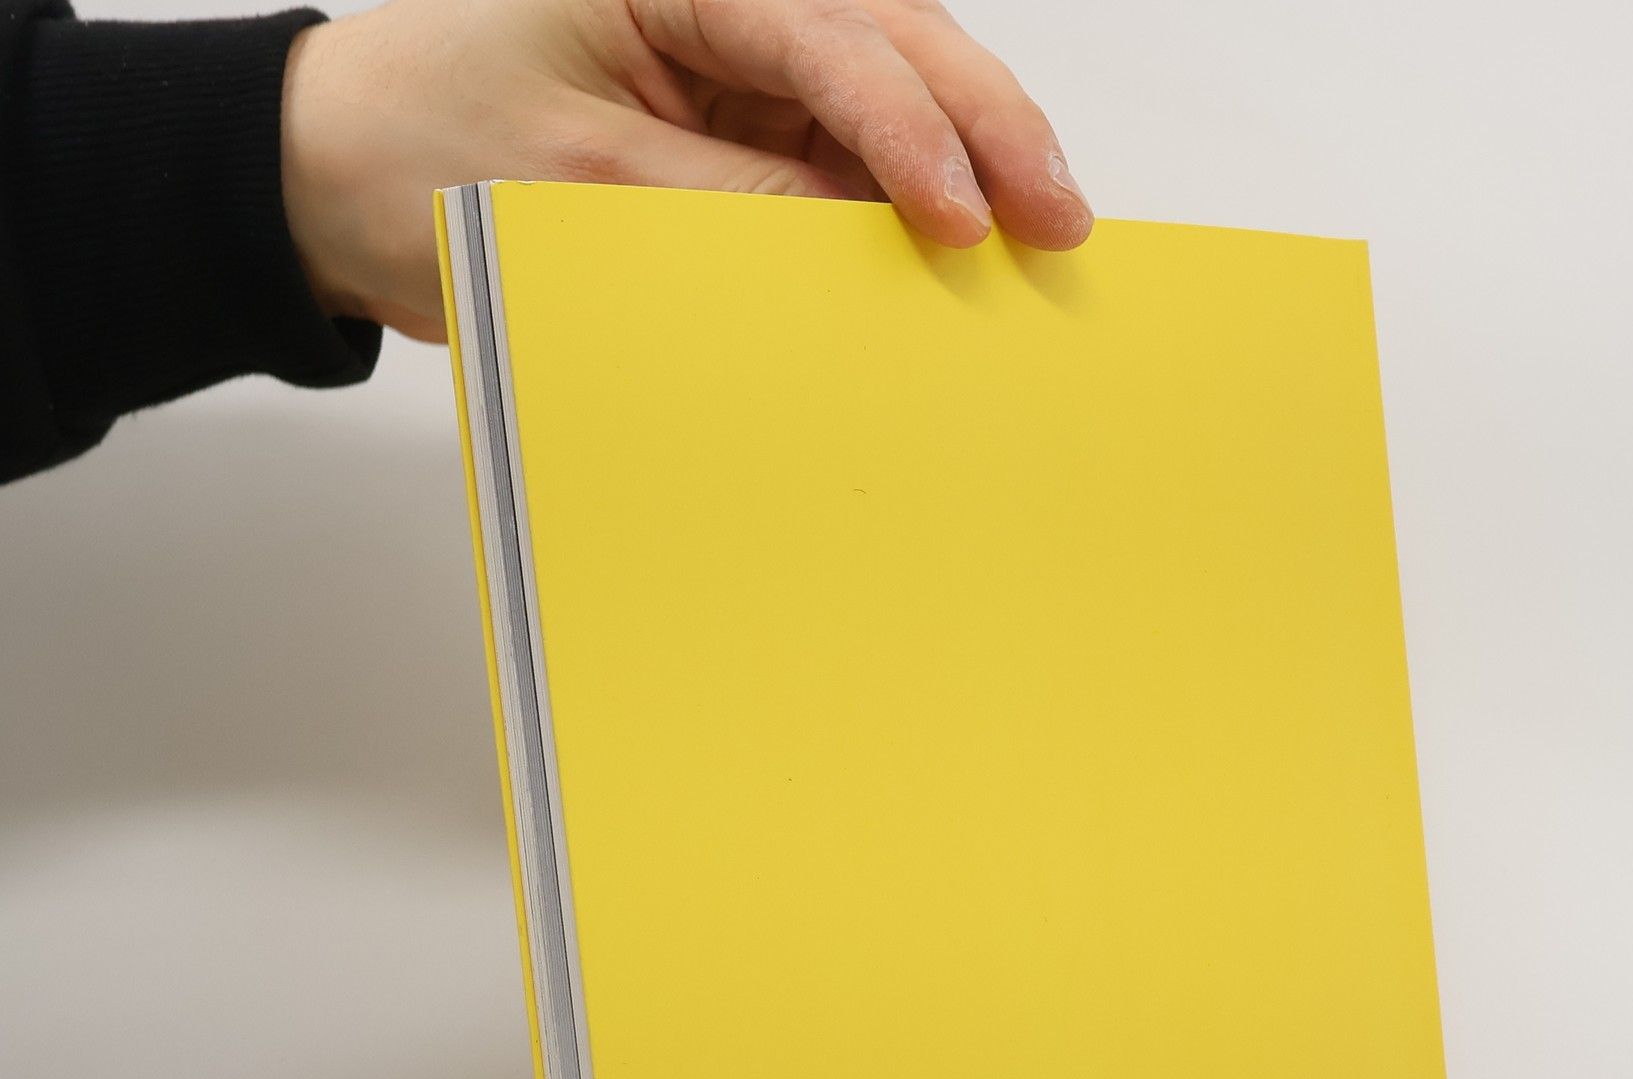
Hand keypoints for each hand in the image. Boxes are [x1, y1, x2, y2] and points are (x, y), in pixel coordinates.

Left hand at [281, 0, 1094, 341]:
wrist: (324, 185)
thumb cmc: (413, 150)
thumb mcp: (572, 188)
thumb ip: (724, 204)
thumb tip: (856, 238)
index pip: (827, 39)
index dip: (910, 131)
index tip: (960, 222)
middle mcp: (713, 5)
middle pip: (888, 42)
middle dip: (982, 126)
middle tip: (1058, 216)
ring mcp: (725, 64)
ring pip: (881, 95)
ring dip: (962, 158)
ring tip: (1036, 230)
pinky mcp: (724, 128)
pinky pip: (833, 158)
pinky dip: (894, 204)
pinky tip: (949, 249)